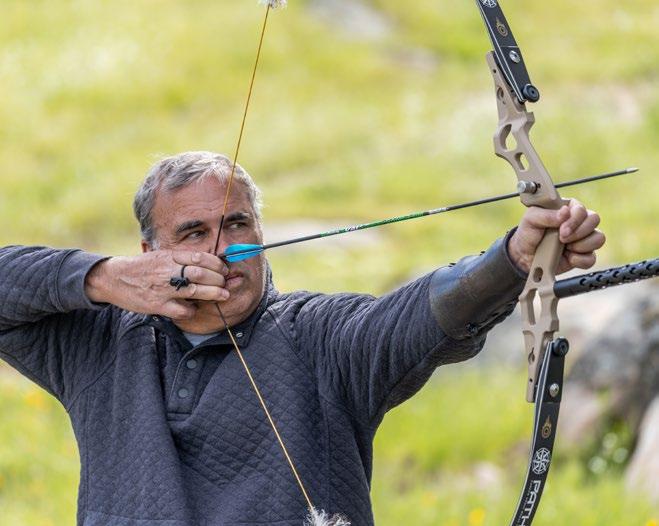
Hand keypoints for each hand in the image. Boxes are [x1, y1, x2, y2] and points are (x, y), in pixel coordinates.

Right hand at [85, 250, 228, 319]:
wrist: (113, 278)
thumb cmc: (142, 267)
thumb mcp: (161, 256)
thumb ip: (181, 258)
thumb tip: (207, 262)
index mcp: (169, 256)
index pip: (199, 257)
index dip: (216, 263)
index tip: (224, 269)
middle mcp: (167, 271)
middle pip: (201, 273)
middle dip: (218, 279)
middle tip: (225, 282)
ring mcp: (162, 289)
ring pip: (195, 290)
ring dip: (213, 293)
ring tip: (223, 294)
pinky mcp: (157, 305)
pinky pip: (182, 310)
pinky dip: (192, 310)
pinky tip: (194, 308)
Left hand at [507, 199, 605, 274]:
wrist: (524, 256)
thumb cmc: (528, 233)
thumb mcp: (531, 219)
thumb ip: (546, 214)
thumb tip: (565, 212)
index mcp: (567, 208)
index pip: (581, 209)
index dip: (574, 220)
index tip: (561, 230)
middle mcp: (578, 222)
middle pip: (594, 220)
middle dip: (579, 232)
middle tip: (562, 239)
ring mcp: (582, 239)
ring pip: (599, 238)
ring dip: (582, 245)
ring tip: (565, 248)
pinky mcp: (582, 255)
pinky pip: (592, 258)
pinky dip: (580, 260)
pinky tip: (568, 258)